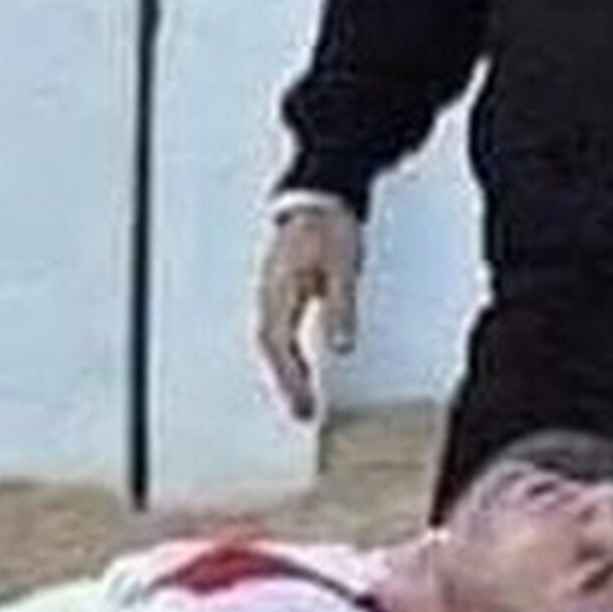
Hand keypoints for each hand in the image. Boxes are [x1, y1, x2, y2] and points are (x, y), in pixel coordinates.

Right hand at [254, 199, 363, 420]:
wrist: (317, 197)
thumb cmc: (328, 227)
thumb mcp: (342, 267)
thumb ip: (340, 308)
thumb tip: (341, 348)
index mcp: (280, 292)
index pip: (278, 346)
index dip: (290, 379)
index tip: (304, 406)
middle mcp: (270, 297)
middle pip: (270, 350)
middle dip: (285, 384)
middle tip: (303, 414)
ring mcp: (273, 294)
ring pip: (272, 343)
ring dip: (285, 371)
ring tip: (303, 400)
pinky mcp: (283, 292)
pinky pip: (279, 332)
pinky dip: (288, 355)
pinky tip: (303, 366)